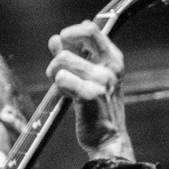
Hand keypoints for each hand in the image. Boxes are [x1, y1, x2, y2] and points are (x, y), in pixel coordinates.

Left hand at [47, 21, 133, 161]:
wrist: (108, 139)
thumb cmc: (98, 109)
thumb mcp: (89, 77)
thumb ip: (73, 56)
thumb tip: (55, 39)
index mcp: (113, 59)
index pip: (90, 29)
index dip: (71, 34)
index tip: (64, 46)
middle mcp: (110, 67)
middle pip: (73, 41)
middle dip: (58, 55)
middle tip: (57, 71)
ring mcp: (102, 80)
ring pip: (62, 61)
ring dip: (55, 74)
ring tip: (63, 88)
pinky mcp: (91, 95)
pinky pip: (62, 79)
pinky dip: (59, 88)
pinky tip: (68, 98)